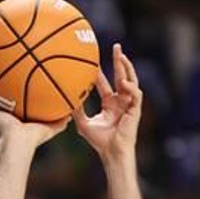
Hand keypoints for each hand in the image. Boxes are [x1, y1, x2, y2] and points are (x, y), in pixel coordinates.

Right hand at [0, 86, 67, 150]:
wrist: (19, 142)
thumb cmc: (34, 138)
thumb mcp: (51, 127)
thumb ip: (61, 120)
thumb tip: (73, 112)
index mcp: (17, 120)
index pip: (16, 105)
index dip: (15, 95)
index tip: (17, 84)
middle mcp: (4, 116)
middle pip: (0, 100)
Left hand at [72, 43, 142, 166]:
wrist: (111, 152)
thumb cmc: (100, 141)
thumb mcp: (83, 123)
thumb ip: (76, 110)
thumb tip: (63, 99)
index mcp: (111, 103)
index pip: (106, 83)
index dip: (99, 72)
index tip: (91, 60)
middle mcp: (121, 101)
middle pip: (121, 76)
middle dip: (119, 61)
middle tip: (115, 46)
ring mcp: (130, 105)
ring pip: (132, 80)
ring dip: (127, 67)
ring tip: (121, 55)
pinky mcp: (136, 110)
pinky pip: (136, 94)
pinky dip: (131, 87)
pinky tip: (123, 83)